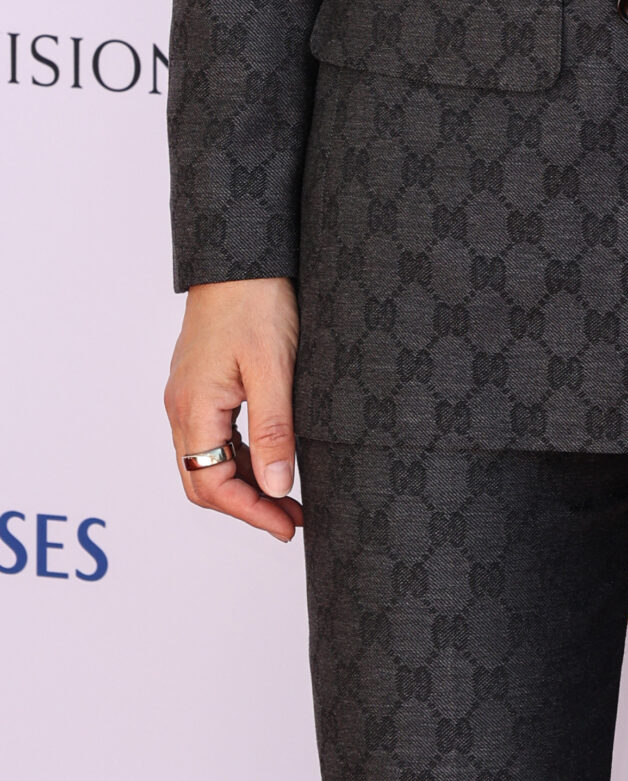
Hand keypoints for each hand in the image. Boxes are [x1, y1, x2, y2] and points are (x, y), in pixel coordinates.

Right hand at [163, 277, 302, 541]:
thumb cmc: (256, 302)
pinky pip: (214, 436)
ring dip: (246, 483)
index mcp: (194, 409)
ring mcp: (189, 395)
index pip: (211, 485)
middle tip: (291, 518)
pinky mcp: (202, 383)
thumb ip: (274, 430)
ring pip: (208, 460)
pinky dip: (242, 456)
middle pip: (203, 480)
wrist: (241, 254)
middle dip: (247, 505)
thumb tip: (278, 487)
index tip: (286, 526)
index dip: (250, 512)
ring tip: (289, 494)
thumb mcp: (274, 369)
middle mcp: (182, 408)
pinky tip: (272, 456)